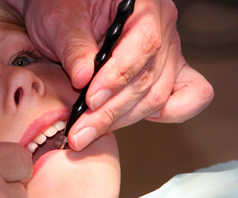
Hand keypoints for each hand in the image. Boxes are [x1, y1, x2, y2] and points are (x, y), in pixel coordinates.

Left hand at [2, 0, 213, 150]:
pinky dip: (164, 114)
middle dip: (111, 111)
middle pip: (150, 78)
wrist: (64, 11)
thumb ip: (73, 46)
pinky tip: (128, 121)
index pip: (144, 45)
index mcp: (144, 5)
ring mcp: (167, 53)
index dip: (117, 77)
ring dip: (121, 120)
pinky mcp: (165, 73)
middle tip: (80, 133)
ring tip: (87, 135)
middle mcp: (162, 28)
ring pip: (157, 96)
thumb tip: (83, 80)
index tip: (90, 100)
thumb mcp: (60, 19)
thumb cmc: (64, 7)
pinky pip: (185, 97)